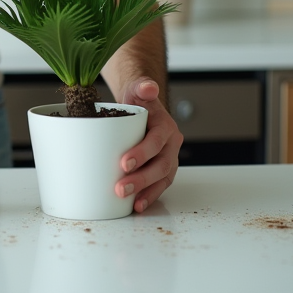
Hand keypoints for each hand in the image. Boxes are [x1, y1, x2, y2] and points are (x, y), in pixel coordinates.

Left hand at [115, 78, 181, 212]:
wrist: (142, 107)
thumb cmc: (138, 100)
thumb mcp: (138, 89)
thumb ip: (142, 86)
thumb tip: (149, 86)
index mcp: (166, 127)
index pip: (156, 141)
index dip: (142, 153)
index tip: (124, 163)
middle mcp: (171, 144)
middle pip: (160, 165)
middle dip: (141, 179)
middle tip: (120, 188)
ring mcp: (168, 158)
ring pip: (162, 178)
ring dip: (146, 191)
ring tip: (130, 202)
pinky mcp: (162, 170)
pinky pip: (159, 185)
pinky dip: (149, 196)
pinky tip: (136, 206)